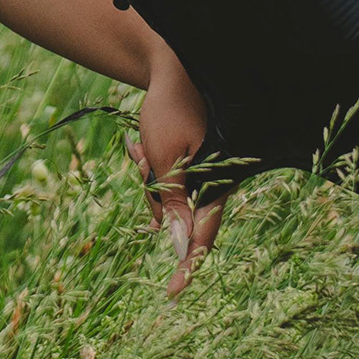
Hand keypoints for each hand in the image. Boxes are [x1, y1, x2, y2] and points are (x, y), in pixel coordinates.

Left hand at [127, 42, 223, 296]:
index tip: (172, 293)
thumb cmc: (170, 109)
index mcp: (218, 184)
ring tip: (141, 144)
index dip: (186, 266)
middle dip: (152, 194)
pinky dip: (151, 166)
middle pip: (176, 214)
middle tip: (142, 160)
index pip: (201, 237)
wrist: (175, 64)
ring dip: (148, 176)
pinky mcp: (197, 161)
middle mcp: (217, 182)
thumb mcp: (165, 157)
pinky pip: (167, 178)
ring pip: (166, 195)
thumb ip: (171, 202)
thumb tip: (176, 248)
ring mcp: (208, 172)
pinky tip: (141, 144)